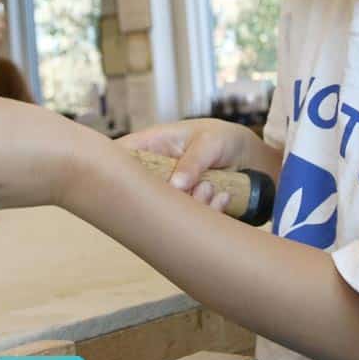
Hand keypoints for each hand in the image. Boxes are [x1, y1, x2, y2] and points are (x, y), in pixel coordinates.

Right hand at [118, 119, 254, 212]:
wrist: (248, 157)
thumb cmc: (222, 139)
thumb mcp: (211, 142)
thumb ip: (193, 160)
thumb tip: (175, 185)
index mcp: (151, 145)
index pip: (119, 154)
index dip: (110, 168)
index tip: (122, 183)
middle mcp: (154, 171)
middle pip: (135, 191)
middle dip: (160, 199)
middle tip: (185, 191)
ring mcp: (167, 191)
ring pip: (164, 210)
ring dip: (192, 204)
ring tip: (211, 186)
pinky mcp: (183, 208)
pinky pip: (186, 220)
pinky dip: (207, 212)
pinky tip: (223, 197)